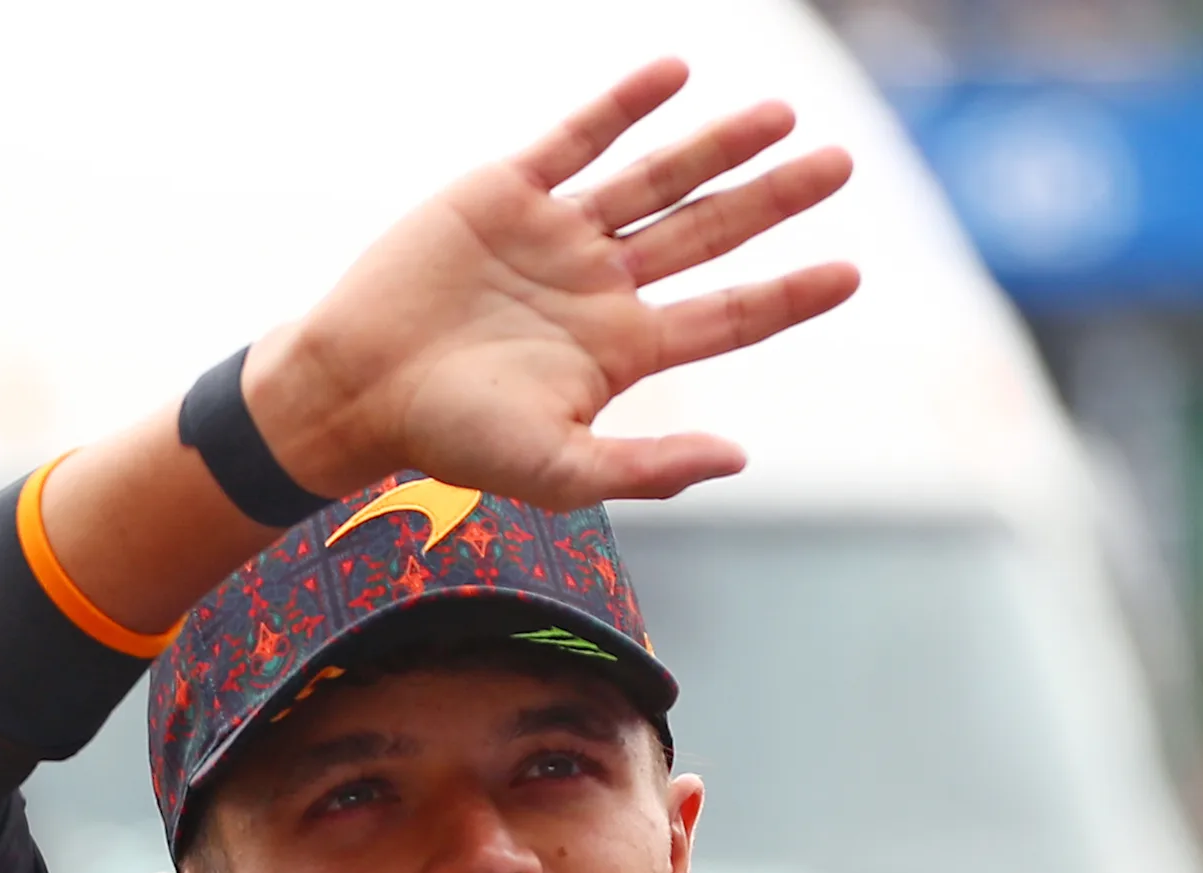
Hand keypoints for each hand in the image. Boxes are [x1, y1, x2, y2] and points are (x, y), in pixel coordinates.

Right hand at [258, 59, 860, 509]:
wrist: (352, 386)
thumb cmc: (447, 437)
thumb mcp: (554, 468)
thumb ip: (645, 469)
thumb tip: (739, 461)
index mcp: (619, 349)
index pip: (726, 316)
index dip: (788, 295)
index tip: (851, 273)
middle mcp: (599, 285)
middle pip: (709, 233)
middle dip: (774, 198)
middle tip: (840, 162)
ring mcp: (555, 234)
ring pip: (656, 179)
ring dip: (718, 146)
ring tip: (780, 113)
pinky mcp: (505, 193)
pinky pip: (576, 139)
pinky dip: (623, 105)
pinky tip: (674, 74)